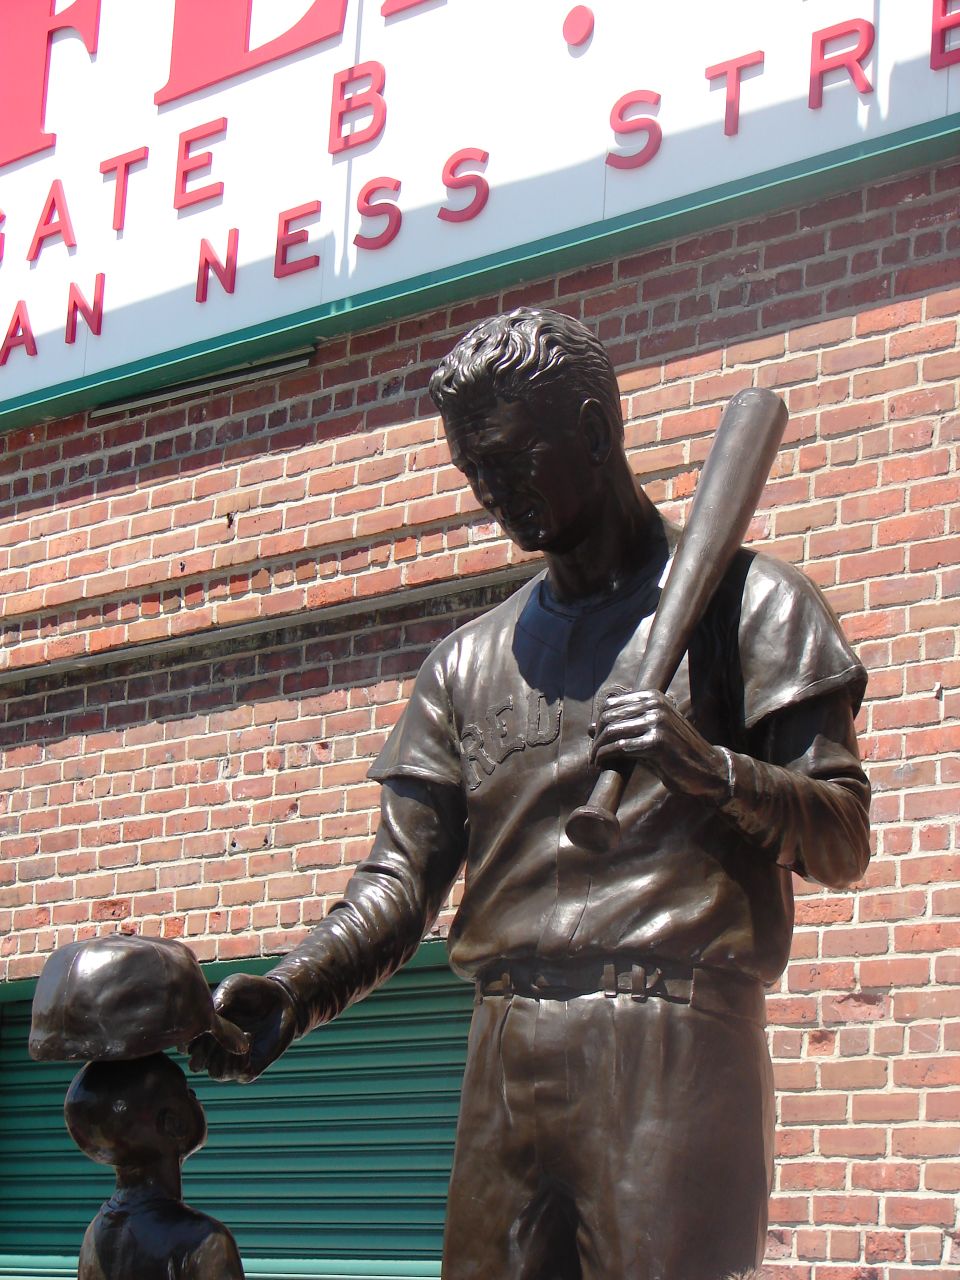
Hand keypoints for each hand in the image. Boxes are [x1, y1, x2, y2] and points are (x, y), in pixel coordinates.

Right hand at [188, 973, 297, 1082]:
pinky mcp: (251, 1067)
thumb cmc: (252, 991)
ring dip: (226, 1055)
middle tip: (220, 1034)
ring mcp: (232, 1060)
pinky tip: (250, 1037)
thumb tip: (211, 1015)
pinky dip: (242, 1057)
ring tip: (240, 1033)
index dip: (190, 1039)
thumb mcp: (235, 985)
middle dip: (205, 1052)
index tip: (205, 1024)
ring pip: (215, 1073)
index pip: (184, 1048)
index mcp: (203, 1033)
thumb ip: (221, 996)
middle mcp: (214, 1050)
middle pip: (196, 1066)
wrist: (281, 999)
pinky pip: (238, 1074)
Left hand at [590, 689, 728, 802]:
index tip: (596, 740)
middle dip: (596, 737)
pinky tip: (602, 764)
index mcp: (653, 697)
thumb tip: (589, 728)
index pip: (611, 704)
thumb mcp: (649, 735)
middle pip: (608, 716)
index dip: (598, 724)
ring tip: (595, 761)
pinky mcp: (656, 742)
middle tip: (593, 754)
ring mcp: (657, 722)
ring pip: (612, 731)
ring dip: (598, 748)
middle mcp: (655, 705)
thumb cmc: (676, 754)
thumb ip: (623, 728)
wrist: (707, 770)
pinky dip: (606, 756)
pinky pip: (620, 747)